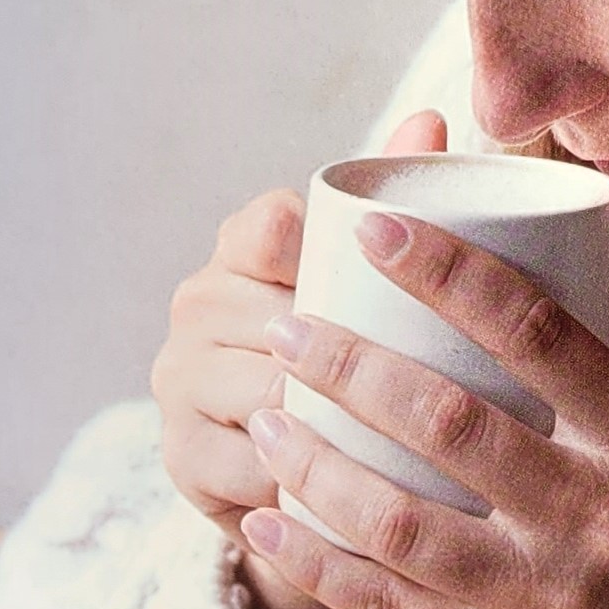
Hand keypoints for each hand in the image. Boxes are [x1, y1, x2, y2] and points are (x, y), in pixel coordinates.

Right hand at [151, 108, 449, 608]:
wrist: (316, 462)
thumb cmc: (363, 341)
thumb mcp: (382, 272)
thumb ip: (404, 190)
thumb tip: (431, 119)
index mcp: (243, 243)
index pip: (268, 224)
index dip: (320, 253)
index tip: (383, 278)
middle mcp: (198, 303)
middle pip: (272, 317)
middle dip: (344, 356)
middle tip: (429, 382)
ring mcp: (178, 380)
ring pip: (264, 395)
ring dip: (331, 422)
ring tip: (407, 440)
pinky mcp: (180, 458)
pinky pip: (250, 467)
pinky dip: (306, 482)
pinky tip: (356, 490)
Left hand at [238, 169, 608, 608]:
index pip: (539, 331)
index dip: (450, 272)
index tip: (374, 229)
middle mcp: (597, 515)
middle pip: (451, 422)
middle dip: (352, 365)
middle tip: (283, 323)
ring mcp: (545, 596)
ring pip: (404, 521)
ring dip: (318, 465)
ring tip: (268, 413)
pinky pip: (389, 607)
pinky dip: (318, 564)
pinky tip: (266, 521)